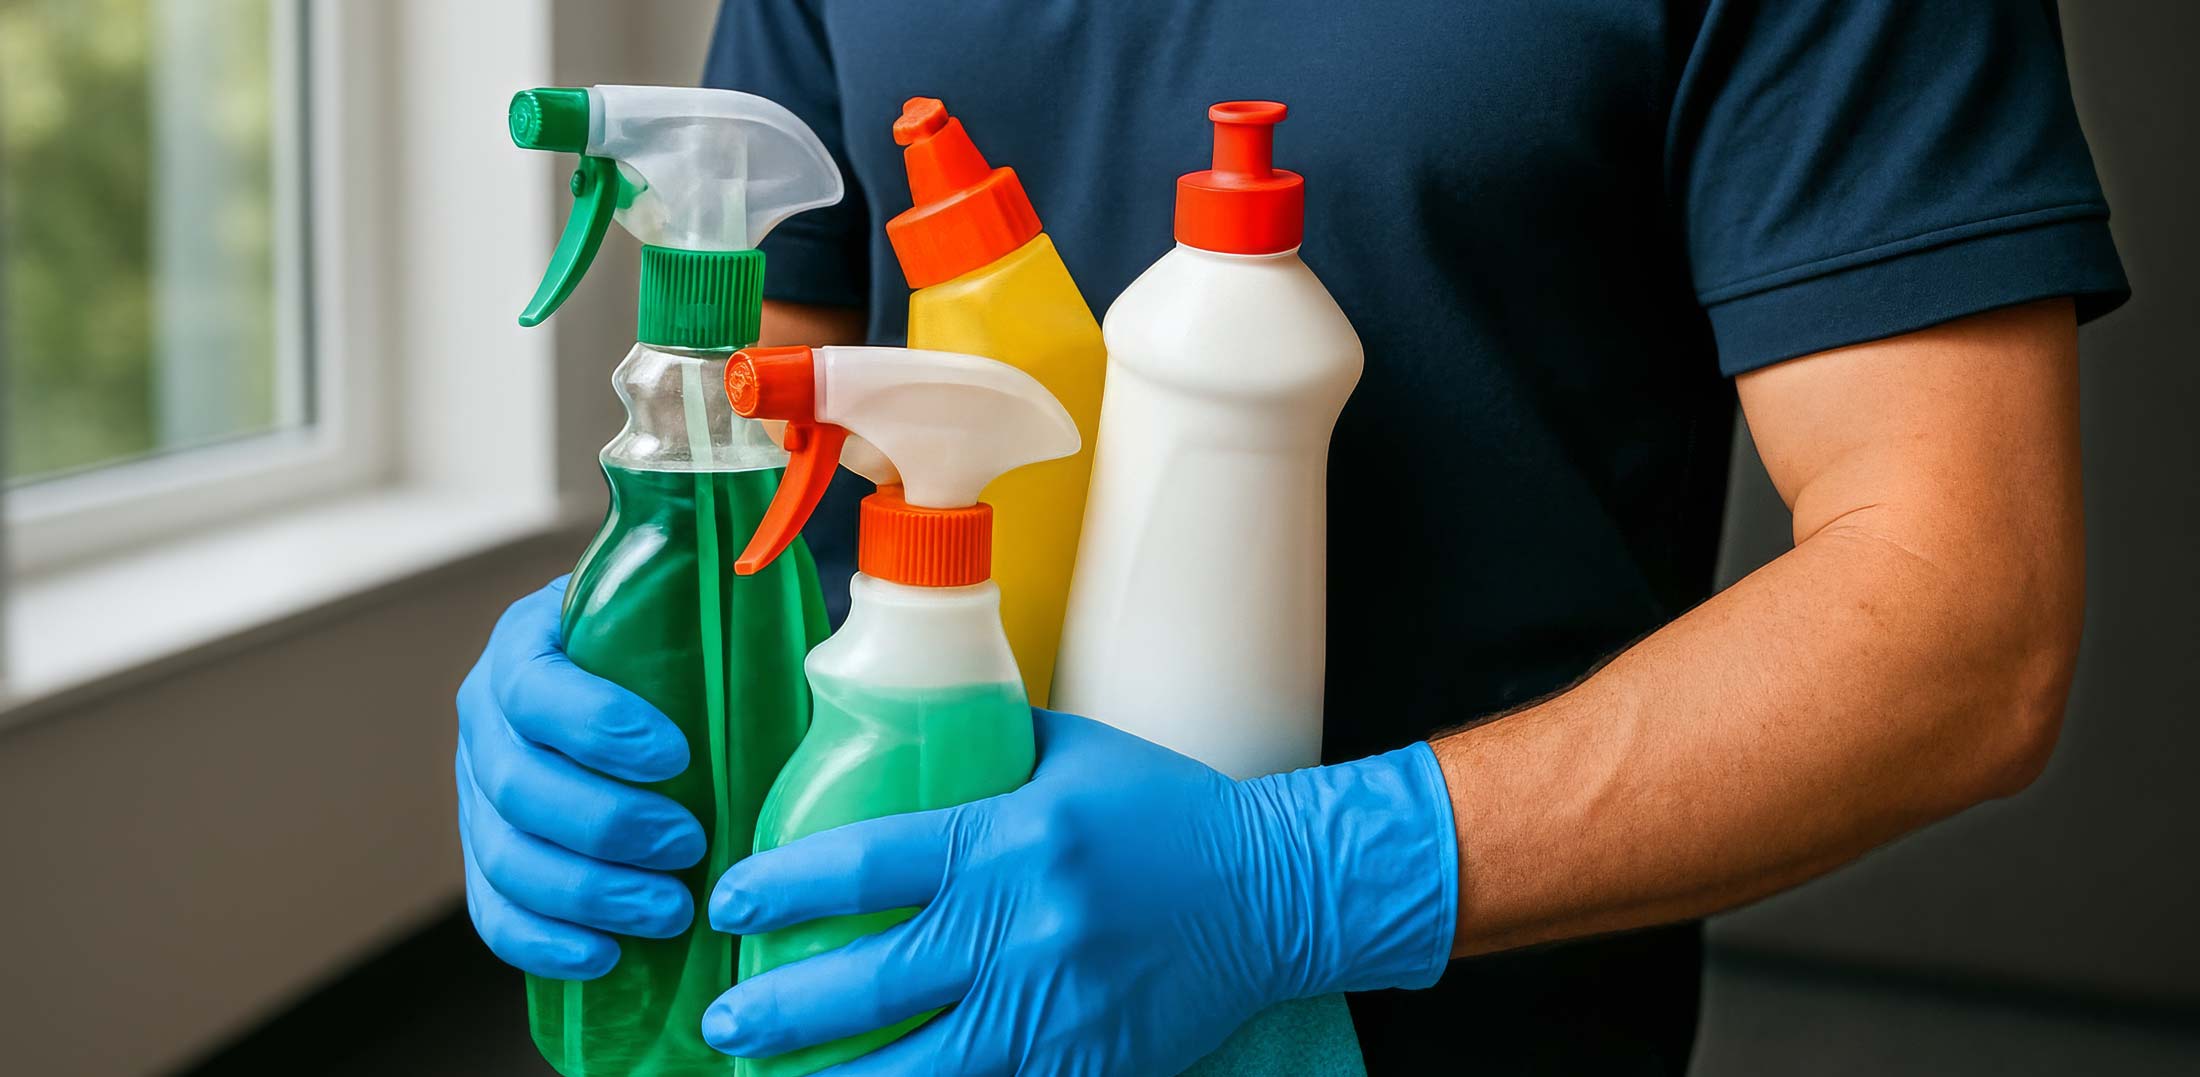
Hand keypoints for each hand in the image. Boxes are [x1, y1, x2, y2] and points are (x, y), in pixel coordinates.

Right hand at [455, 577, 703, 978]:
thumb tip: (834, 671)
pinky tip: (605, 955)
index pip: (537, 688)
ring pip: (505, 857)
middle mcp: (486, 718)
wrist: (631, 675)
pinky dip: (543, 943)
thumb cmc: (678, 649)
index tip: (677, 756)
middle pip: (519, 786)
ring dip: (589, 894)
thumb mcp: (695, 618)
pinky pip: (494, 912)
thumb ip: (737, 629)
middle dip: (609, 825)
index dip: (597, 727)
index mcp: (528, 643)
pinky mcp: (487, 857)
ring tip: (671, 911)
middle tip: (691, 845)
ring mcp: (476, 793)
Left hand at [703, 710, 1456, 1074]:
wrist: (1274, 892)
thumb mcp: (1070, 755)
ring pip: (918, 1070)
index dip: (782, 890)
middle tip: (726, 1022)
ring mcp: (1053, 1011)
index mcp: (1010, 840)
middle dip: (778, 1013)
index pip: (865, 868)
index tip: (729, 906)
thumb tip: (898, 738)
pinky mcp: (1084, 1067)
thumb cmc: (1166, 813)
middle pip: (868, 984)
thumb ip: (983, 754)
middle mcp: (1022, 930)